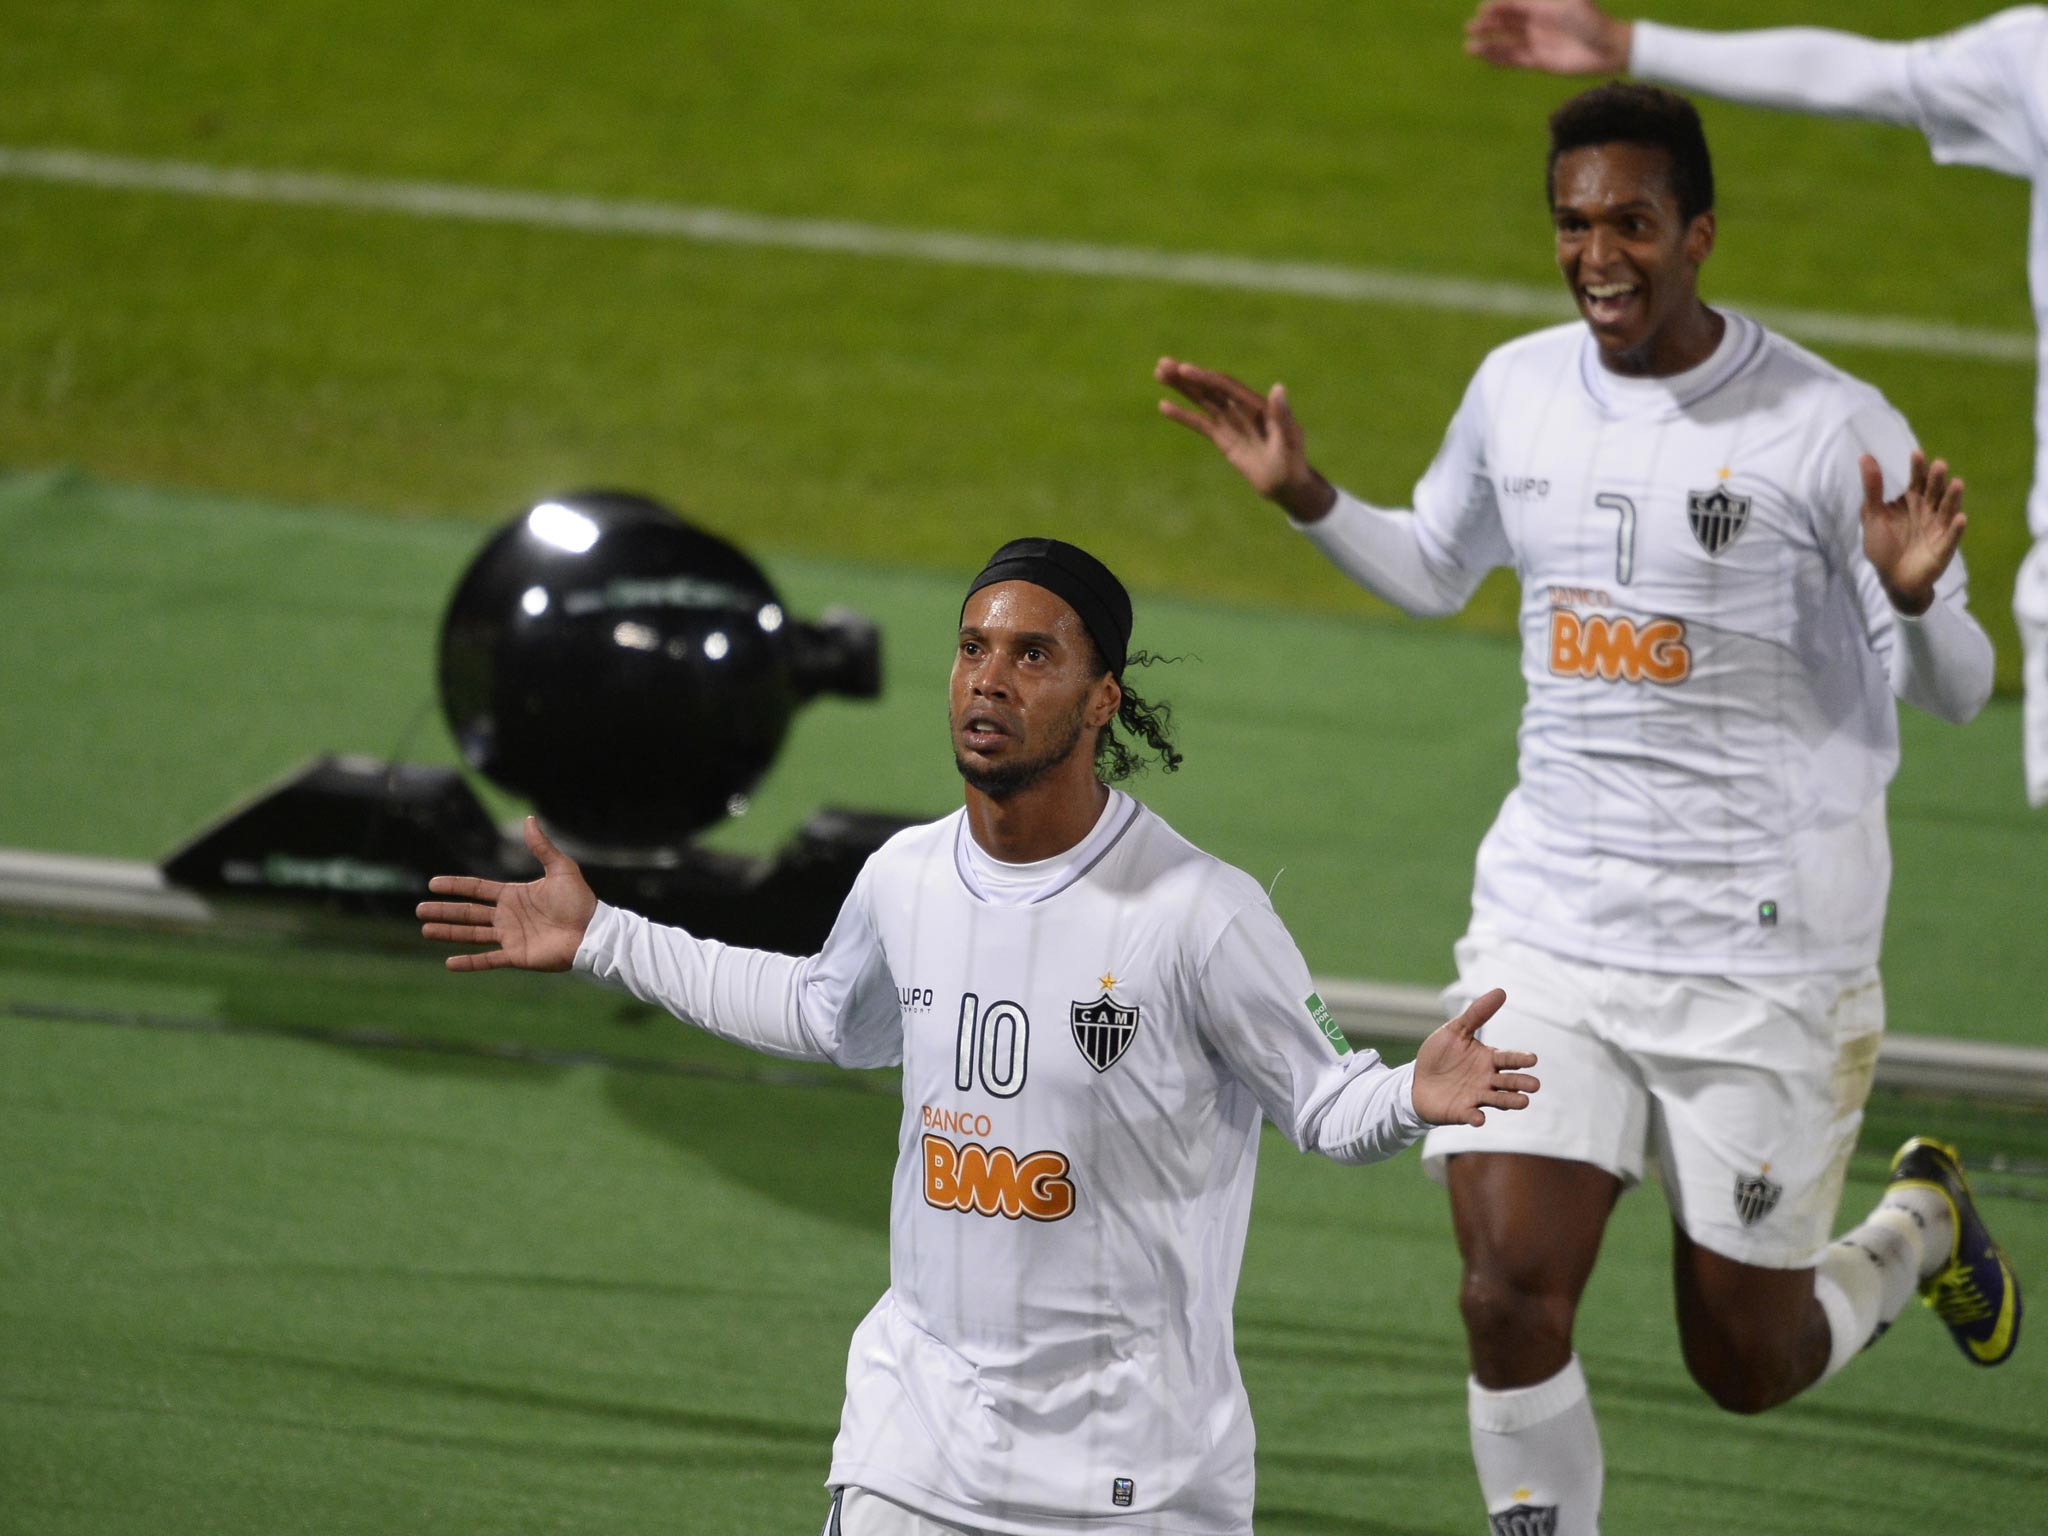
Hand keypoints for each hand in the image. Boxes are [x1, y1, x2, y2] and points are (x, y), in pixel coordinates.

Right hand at [416, 816, 597, 971]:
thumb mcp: (561, 868)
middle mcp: (507, 916)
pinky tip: (448, 963)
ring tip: (425, 929)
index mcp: (514, 895)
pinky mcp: (517, 956)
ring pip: (472, 934)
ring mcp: (510, 937)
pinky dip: (469, 963)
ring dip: (448, 933)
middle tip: (419, 909)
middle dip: (444, 911)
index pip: (477, 889)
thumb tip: (529, 818)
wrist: (593, 931)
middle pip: (468, 912)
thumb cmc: (580, 900)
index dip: (455, 886)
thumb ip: (542, 846)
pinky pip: (488, 960)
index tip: (433, 884)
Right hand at [1154, 356, 1336, 521]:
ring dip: (1182, 388)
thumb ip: (1282, 415)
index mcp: (1257, 405)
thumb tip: (1278, 388)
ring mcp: (1231, 423)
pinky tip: (1164, 406)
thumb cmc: (1293, 462)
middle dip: (1187, 377)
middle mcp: (1242, 409)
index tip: (1184, 369)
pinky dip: (1183, 415)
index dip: (1205, 378)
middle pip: (1210, 388)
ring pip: (1202, 401)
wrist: (1287, 486)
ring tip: (1159, 373)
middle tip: (1162, 363)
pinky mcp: (1223, 438)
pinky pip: (1200, 424)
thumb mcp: (1289, 439)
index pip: (1226, 387)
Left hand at [1411, 988, 1539, 1127]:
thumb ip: (1477, 1013)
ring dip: (1510, 1101)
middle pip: (1509, 1081)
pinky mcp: (1462, 1112)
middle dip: (1521, 1083)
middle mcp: (1488, 1080)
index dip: (1520, 1059)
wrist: (1416, 1081)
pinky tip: (1479, 1118)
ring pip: (1498, 1100)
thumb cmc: (1439, 1055)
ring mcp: (1476, 1097)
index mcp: (1489, 1059)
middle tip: (1534, 1085)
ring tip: (1523, 1102)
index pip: (1508, 1059)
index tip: (1532, 1059)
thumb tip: (1501, 990)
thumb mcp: (1456, 1030)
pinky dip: (1476, 1117)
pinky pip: (1472, 1115)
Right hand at [1464, 0, 1630, 74]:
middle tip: (1470, 27)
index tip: (1481, 10)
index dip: (1495, 6)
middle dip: (1487, 24)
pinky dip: (1499, 59)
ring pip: (1506, 43)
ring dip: (1487, 44)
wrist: (1607, 48)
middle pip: (1505, 23)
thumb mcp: (1560, 4)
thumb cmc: (1588, 19)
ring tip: (1469, 47)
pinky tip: (1484, 58)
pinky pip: (1514, 60)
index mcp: (1542, 5)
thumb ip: (1531, 1)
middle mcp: (1536, 23)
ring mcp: (1537, 43)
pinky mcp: (1539, 62)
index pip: (1512, 4)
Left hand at [1860, 449, 1965, 615]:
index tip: (1916, 454)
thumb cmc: (1883, 545)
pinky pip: (1951, 537)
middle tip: (1939, 465)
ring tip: (1957, 483)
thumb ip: (1872, 488)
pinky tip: (1960, 518)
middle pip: (1934, 491)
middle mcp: (1928, 511)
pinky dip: (1956, 528)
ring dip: (1952, 497)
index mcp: (1912, 501)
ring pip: (1947, 509)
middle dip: (1937, 479)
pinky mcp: (1943, 547)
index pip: (1917, 480)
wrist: (1892, 579)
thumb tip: (1865, 455)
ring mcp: (1938, 528)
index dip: (1917, 468)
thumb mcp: (1873, 515)